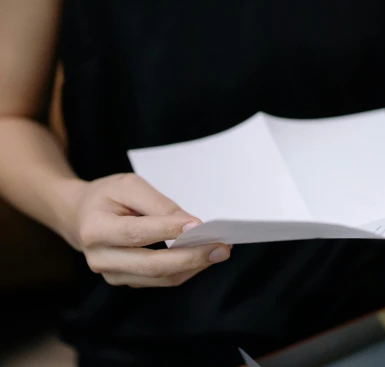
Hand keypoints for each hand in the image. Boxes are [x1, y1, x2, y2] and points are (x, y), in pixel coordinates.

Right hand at [63, 173, 230, 287]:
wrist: (80, 215)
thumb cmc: (107, 195)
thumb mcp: (128, 186)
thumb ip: (157, 204)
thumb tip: (189, 224)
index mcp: (94, 229)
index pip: (136, 233)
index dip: (167, 230)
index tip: (199, 225)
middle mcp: (100, 258)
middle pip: (151, 264)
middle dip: (190, 256)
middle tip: (221, 246)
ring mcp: (111, 275)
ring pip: (159, 277)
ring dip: (192, 266)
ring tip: (219, 251)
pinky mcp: (125, 280)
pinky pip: (159, 281)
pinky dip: (184, 270)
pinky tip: (201, 257)